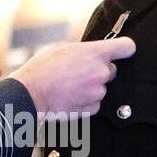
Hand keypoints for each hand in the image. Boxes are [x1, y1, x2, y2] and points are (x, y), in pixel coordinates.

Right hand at [11, 37, 134, 115]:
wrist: (30, 94)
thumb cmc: (42, 69)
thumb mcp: (62, 49)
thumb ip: (84, 51)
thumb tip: (91, 54)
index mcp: (96, 53)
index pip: (127, 47)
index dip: (124, 49)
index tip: (120, 51)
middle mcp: (101, 72)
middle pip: (112, 70)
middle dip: (99, 71)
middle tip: (79, 72)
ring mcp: (97, 92)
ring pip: (101, 88)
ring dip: (90, 87)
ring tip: (70, 86)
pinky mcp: (92, 108)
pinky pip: (95, 103)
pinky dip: (86, 101)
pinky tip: (70, 97)